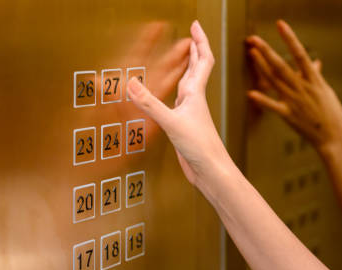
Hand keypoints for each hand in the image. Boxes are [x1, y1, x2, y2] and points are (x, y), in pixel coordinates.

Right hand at [126, 21, 231, 189]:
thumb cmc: (200, 147)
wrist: (211, 171)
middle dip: (196, 50)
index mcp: (195, 94)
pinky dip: (177, 92)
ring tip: (184, 58)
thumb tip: (130, 83)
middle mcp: (195, 101)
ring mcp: (191, 113)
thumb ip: (150, 104)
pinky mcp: (186, 127)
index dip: (200, 41)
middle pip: (199, 69)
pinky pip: (181, 102)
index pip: (202, 60)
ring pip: (191, 85)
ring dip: (189, 69)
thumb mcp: (172, 123)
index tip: (195, 25)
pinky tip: (173, 96)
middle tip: (191, 35)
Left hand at [246, 20, 341, 153]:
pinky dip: (263, 100)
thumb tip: (315, 64)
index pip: (300, 54)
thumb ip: (316, 76)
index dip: (289, 38)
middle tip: (253, 39)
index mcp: (313, 79)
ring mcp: (295, 101)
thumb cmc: (331, 114)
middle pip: (281, 65)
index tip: (280, 25)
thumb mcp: (326, 91)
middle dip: (267, 50)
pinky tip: (250, 93)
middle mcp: (302, 87)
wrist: (334, 137)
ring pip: (275, 80)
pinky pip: (273, 106)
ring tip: (251, 54)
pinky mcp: (289, 115)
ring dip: (261, 67)